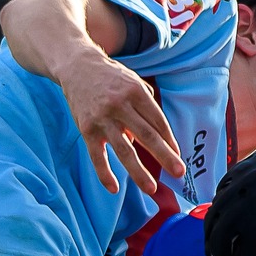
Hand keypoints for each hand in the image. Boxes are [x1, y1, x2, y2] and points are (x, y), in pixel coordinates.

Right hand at [55, 50, 184, 194]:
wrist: (77, 66)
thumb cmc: (111, 77)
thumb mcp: (133, 81)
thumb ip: (147, 104)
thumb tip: (159, 133)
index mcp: (135, 92)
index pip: (158, 121)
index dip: (170, 140)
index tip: (179, 156)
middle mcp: (120, 105)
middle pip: (147, 136)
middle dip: (165, 156)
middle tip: (179, 172)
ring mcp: (102, 119)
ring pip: (124, 150)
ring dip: (139, 172)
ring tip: (151, 188)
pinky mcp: (86, 129)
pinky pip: (97, 156)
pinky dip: (105, 174)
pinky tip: (114, 188)